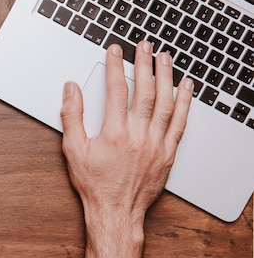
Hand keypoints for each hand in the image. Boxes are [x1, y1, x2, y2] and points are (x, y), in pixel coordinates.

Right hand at [60, 41, 192, 217]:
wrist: (116, 212)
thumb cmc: (94, 184)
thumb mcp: (72, 149)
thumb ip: (71, 116)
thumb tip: (71, 90)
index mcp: (114, 132)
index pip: (117, 89)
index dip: (116, 66)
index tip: (115, 51)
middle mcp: (138, 135)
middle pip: (145, 91)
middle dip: (145, 64)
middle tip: (145, 46)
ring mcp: (156, 144)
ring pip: (166, 103)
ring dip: (166, 77)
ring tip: (165, 58)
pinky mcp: (168, 153)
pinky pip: (180, 123)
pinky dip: (185, 103)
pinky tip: (185, 88)